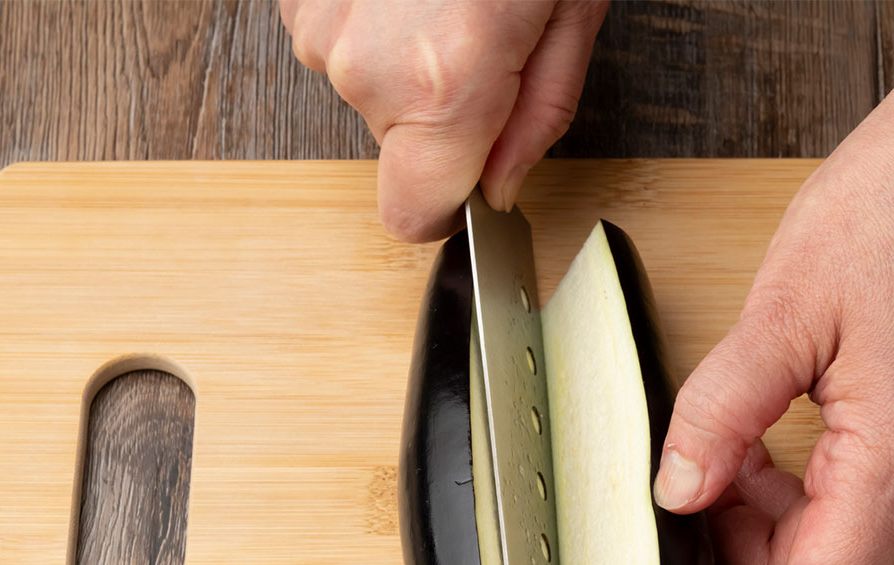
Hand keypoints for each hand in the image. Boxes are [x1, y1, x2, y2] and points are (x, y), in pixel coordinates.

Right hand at [280, 0, 606, 241]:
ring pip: (371, 90)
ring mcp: (321, 26)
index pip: (413, 216)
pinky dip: (379, 23)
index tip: (471, 187)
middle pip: (399, 148)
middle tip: (486, 44)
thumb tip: (502, 185)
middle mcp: (367, 64)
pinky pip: (344, 41)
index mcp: (444, 85)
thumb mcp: (572, 10)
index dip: (447, 211)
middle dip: (443, 114)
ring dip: (410, 62)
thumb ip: (538, 117)